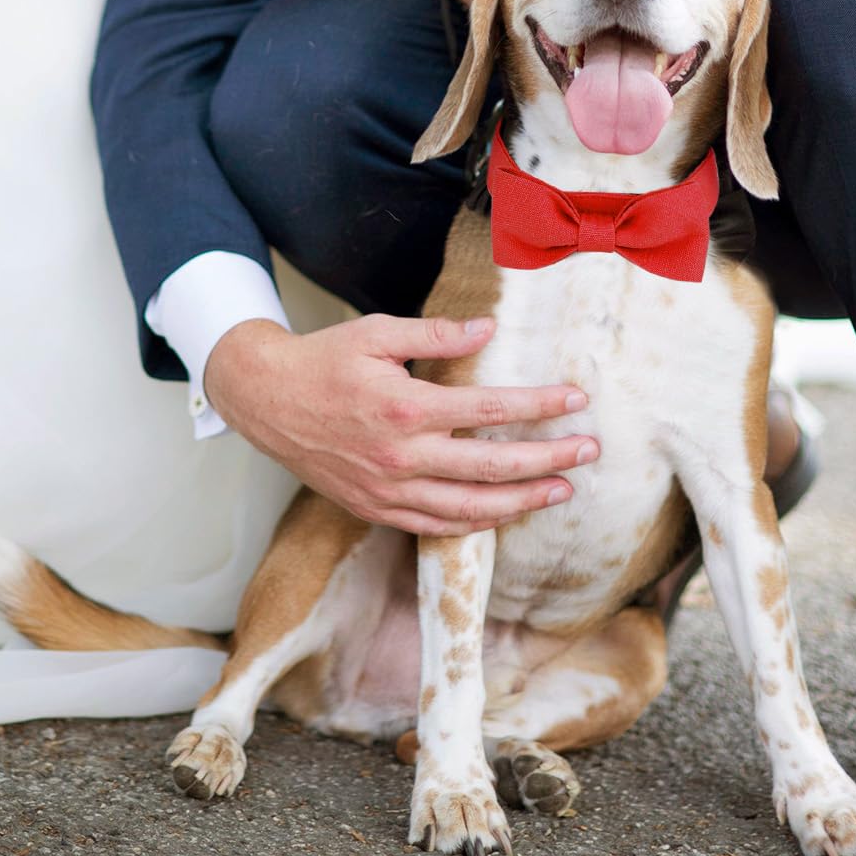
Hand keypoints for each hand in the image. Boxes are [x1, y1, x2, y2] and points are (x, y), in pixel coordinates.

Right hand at [204, 315, 598, 535]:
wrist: (265, 400)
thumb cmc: (323, 360)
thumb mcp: (378, 332)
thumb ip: (438, 334)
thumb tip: (490, 330)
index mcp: (407, 408)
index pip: (492, 411)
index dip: (541, 406)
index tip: (577, 399)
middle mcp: (402, 456)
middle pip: (494, 466)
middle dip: (549, 459)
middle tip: (590, 452)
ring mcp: (389, 490)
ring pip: (472, 509)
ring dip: (523, 501)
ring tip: (562, 491)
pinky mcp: (376, 509)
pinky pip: (437, 526)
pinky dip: (477, 524)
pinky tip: (506, 512)